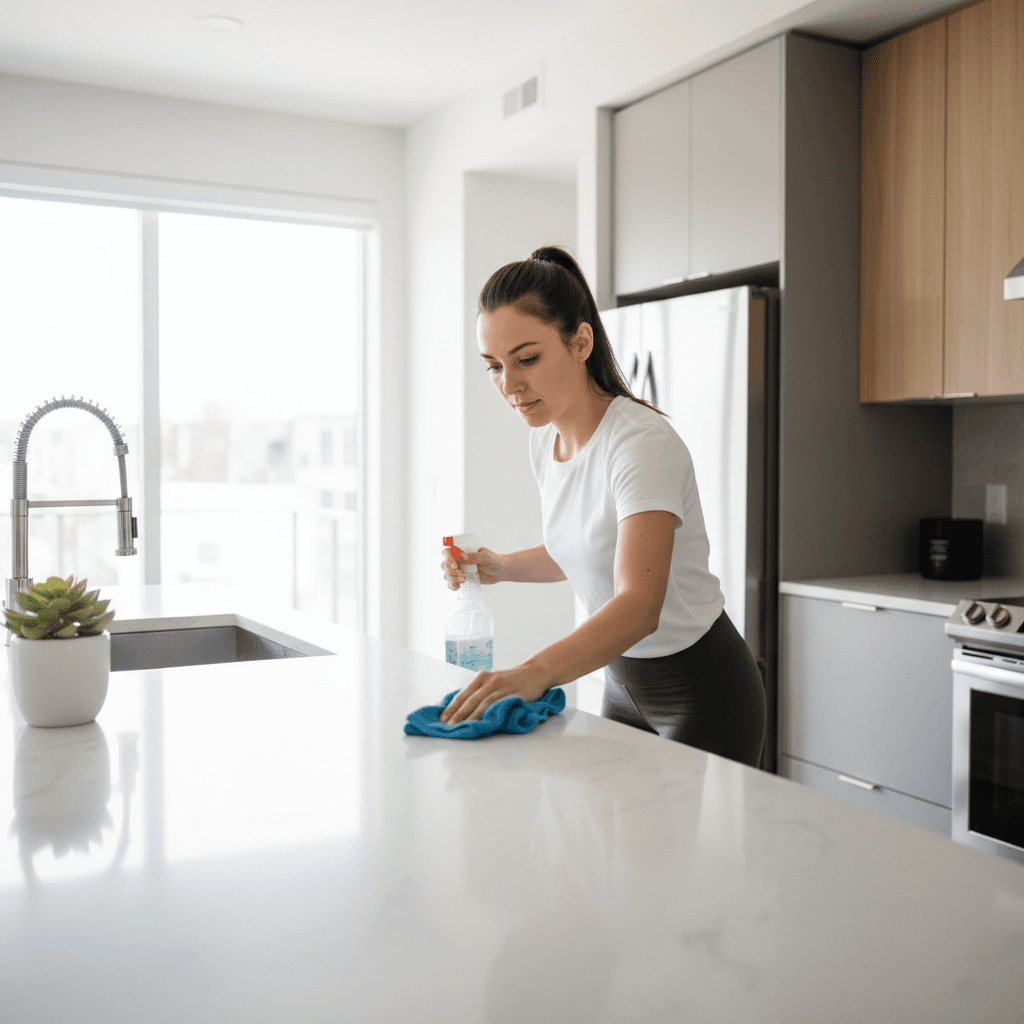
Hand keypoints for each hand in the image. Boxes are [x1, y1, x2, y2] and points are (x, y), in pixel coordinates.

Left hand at [439, 661, 557, 723]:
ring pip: (483, 704)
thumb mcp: (494, 680)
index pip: (463, 694)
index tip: (442, 718)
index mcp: (482, 677)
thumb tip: (462, 708)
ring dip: (471, 717)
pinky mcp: (515, 694)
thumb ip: (480, 691)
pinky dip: (490, 714)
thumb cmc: (512, 678)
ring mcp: (503, 687)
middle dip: (458, 715)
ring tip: (463, 727)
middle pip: (471, 700)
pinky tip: (484, 722)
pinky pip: (500, 705)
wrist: (536, 671)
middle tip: (449, 727)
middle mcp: (490, 681)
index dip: (452, 707)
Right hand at [440, 545, 503, 589]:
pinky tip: (457, 588)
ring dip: (452, 579)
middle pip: (444, 564)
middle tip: (462, 574)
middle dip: (450, 571)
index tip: (456, 565)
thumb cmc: (493, 560)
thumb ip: (474, 556)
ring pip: (447, 574)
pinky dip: (451, 586)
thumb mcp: (486, 557)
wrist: (499, 571)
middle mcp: (458, 560)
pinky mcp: (461, 579)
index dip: (448, 558)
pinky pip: (451, 583)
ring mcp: (459, 570)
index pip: (447, 552)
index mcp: (462, 550)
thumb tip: (462, 555)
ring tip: (464, 580)